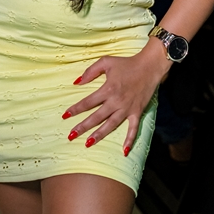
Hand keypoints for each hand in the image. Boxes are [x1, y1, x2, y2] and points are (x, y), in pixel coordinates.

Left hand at [62, 39, 169, 154]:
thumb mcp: (106, 61)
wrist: (149, 66)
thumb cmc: (126, 63)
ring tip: (88, 143)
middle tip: (71, 136)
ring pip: (111, 125)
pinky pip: (133, 128)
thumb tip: (77, 82)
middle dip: (82, 127)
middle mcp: (116, 101)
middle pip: (96, 117)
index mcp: (108, 89)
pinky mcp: (137, 112)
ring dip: (99, 135)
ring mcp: (127, 108)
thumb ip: (91, 71)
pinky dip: (129, 140)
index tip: (65, 116)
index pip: (88, 102)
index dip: (75, 109)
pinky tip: (124, 152)